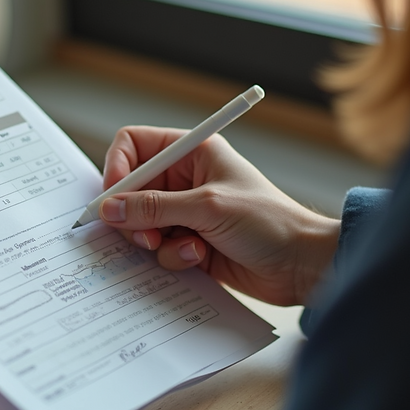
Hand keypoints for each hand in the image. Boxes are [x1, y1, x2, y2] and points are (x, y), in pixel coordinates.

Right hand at [100, 126, 339, 305]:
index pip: (134, 145)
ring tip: (186, 246)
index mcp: (193, 152)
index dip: (117, 169)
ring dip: (157, 240)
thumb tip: (109, 208)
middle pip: (132, 190)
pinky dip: (174, 256)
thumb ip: (154, 207)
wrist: (301, 264)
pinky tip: (201, 257)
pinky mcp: (189, 242)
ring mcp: (186, 212)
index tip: (114, 198)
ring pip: (142, 224)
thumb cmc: (268, 222)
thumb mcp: (207, 207)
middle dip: (134, 215)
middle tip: (147, 234)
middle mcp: (185, 179)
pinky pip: (159, 249)